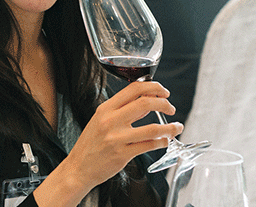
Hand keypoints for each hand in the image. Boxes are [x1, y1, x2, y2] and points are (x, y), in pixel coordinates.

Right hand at [34, 81, 182, 205]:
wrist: (78, 168)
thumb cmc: (90, 144)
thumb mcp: (100, 120)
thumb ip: (122, 109)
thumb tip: (145, 100)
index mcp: (106, 108)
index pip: (134, 88)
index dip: (153, 87)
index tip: (164, 91)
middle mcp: (111, 120)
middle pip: (145, 103)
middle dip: (164, 103)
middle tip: (171, 108)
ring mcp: (117, 138)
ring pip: (152, 128)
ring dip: (169, 127)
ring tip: (177, 127)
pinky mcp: (122, 154)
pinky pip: (149, 146)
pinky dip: (162, 142)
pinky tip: (166, 141)